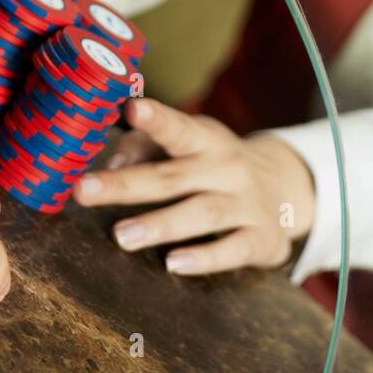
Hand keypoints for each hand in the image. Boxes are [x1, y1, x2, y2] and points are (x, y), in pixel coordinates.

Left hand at [74, 98, 315, 274]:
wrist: (288, 188)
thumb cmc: (217, 164)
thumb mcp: (191, 144)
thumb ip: (145, 146)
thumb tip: (111, 162)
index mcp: (206, 140)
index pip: (180, 128)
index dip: (157, 119)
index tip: (134, 109)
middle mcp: (228, 168)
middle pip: (174, 176)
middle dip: (128, 184)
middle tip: (85, 191)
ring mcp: (247, 204)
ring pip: (203, 213)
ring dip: (161, 224)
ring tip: (121, 235)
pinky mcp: (261, 238)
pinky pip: (233, 249)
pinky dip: (205, 258)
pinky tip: (174, 263)